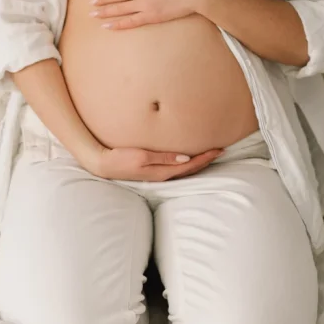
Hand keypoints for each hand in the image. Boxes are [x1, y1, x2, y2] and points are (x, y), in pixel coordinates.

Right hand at [83, 145, 222, 181]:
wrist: (102, 164)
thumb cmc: (120, 158)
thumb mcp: (142, 156)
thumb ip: (163, 157)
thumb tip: (186, 158)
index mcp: (163, 172)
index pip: (190, 165)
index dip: (206, 157)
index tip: (219, 149)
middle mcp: (163, 175)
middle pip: (190, 168)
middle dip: (206, 160)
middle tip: (221, 150)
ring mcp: (157, 174)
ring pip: (184, 168)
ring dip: (198, 161)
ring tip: (210, 153)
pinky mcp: (151, 170)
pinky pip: (175, 167)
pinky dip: (186, 161)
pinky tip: (187, 157)